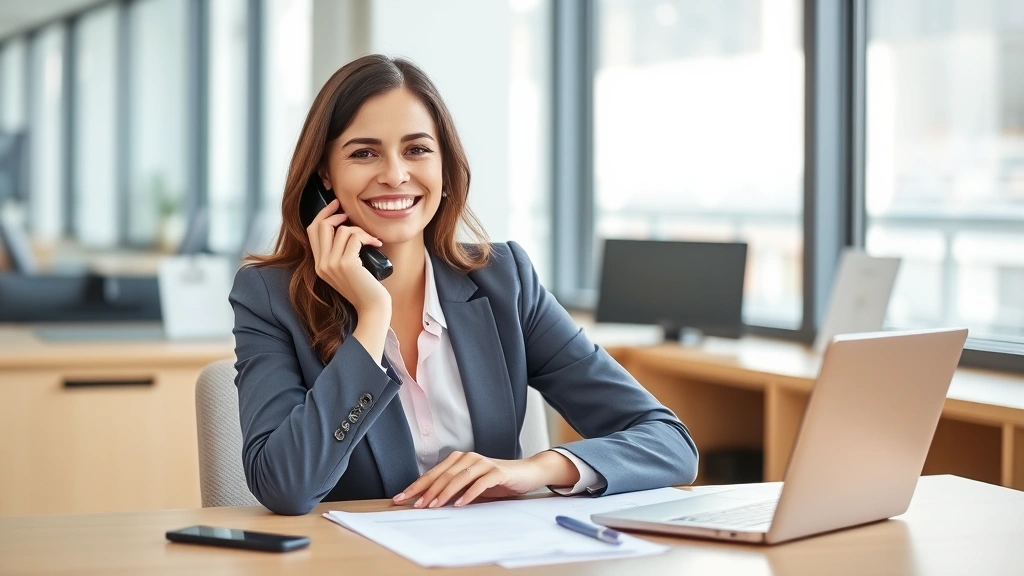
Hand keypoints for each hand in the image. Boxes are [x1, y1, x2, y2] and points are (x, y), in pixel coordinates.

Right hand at [306, 199, 389, 315]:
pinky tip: (376, 244)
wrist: (373, 308)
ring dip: (360, 230)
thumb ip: (340, 252)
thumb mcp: (348, 269)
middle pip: (321, 226)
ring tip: (371, 240)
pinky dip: (367, 237)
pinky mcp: (346, 264)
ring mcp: (332, 264)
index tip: (336, 205)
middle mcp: (322, 264)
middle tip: (350, 214)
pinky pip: (354, 237)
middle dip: (336, 214)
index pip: (312, 231)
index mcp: (319, 265)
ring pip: (341, 230)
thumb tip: (345, 226)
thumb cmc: (366, 288)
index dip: (323, 214)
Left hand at [391, 450, 579, 508]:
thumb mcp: (470, 486)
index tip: (402, 497)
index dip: (417, 486)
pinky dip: (469, 493)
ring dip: (444, 493)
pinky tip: (460, 503)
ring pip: (458, 477)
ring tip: (433, 506)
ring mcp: (483, 463)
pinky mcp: (497, 471)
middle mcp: (469, 458)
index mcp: (459, 460)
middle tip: (415, 505)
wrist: (525, 473)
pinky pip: (480, 482)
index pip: (433, 473)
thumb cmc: (496, 480)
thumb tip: (428, 502)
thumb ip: (453, 490)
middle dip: (426, 491)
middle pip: (443, 475)